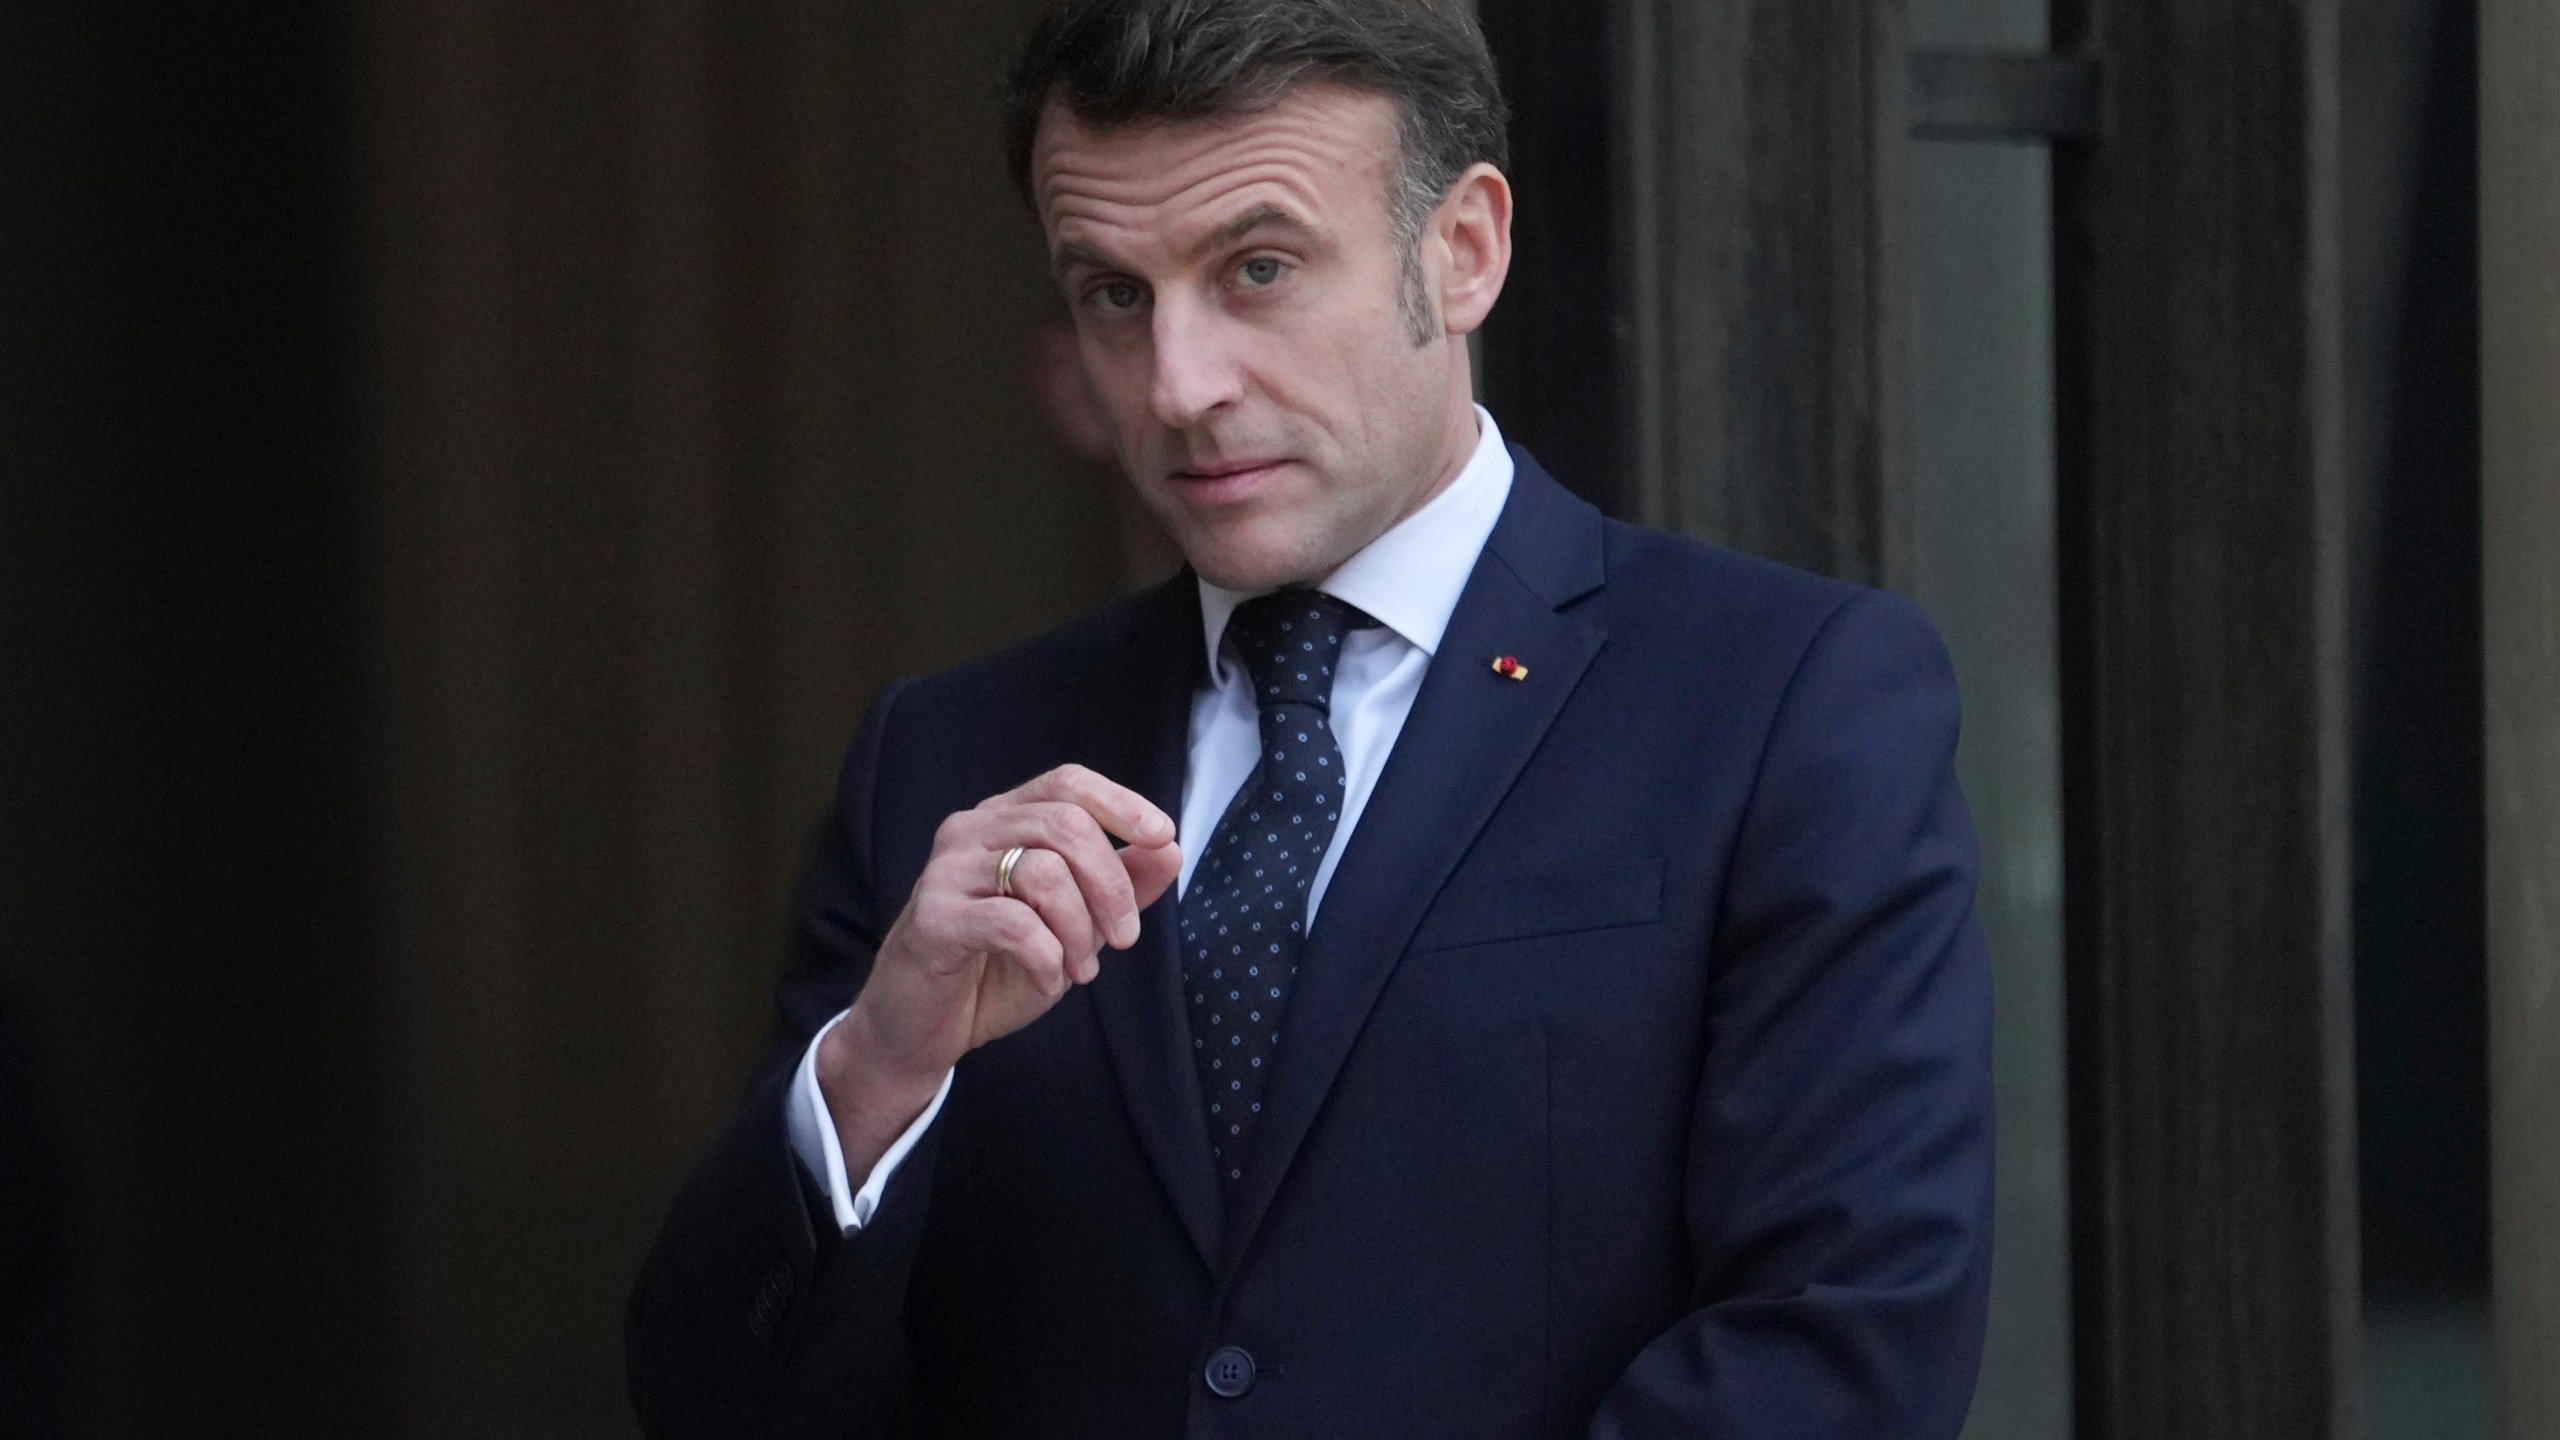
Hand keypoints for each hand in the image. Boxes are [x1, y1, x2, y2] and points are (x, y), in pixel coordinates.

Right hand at [817, 764, 1182, 1175]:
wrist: (920, 1029)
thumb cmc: (996, 970)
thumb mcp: (1074, 926)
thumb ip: (1121, 885)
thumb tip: (1171, 848)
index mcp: (1003, 820)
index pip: (1067, 782)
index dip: (1121, 803)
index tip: (1163, 836)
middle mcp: (970, 831)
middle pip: (1066, 823)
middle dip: (1113, 884)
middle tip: (1124, 939)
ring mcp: (946, 871)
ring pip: (1044, 872)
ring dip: (1080, 930)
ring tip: (1080, 970)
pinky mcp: (934, 919)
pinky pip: (1014, 923)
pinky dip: (1048, 957)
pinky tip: (1048, 981)